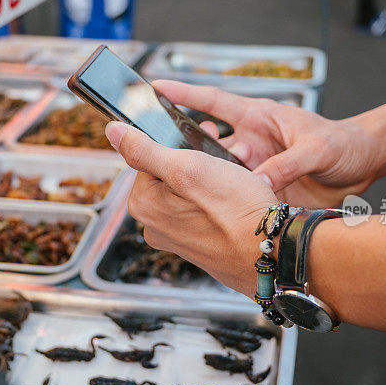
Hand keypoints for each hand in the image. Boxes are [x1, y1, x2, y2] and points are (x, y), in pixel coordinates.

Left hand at [105, 121, 278, 297]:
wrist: (272, 252)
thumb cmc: (235, 211)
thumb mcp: (187, 168)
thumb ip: (145, 149)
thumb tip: (112, 132)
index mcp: (143, 205)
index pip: (149, 158)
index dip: (178, 142)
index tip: (202, 136)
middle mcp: (156, 226)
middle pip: (170, 175)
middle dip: (197, 158)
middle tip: (224, 151)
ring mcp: (178, 238)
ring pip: (191, 191)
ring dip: (213, 174)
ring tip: (237, 171)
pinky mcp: (201, 245)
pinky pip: (205, 211)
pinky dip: (221, 197)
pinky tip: (239, 194)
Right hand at [153, 80, 380, 206]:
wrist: (364, 167)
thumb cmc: (343, 143)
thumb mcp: (316, 147)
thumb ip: (288, 163)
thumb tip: (258, 183)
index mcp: (258, 117)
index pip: (214, 102)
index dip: (184, 94)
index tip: (156, 88)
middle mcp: (250, 143)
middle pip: (207, 145)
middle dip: (186, 150)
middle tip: (165, 159)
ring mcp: (254, 169)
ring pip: (219, 176)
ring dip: (208, 183)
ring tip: (190, 192)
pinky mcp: (262, 193)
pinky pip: (237, 199)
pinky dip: (227, 205)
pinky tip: (216, 213)